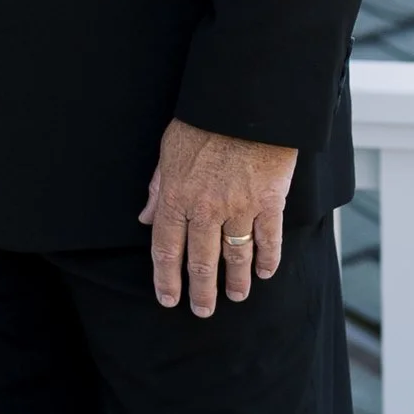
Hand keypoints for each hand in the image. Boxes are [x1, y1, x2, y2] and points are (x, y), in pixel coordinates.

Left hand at [140, 120, 297, 315]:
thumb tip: (144, 217)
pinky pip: (268, 239)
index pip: (165, 248)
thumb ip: (158, 188)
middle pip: (200, 262)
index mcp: (176, 197)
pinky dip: (267, 259)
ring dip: (235, 281)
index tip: (168, 298)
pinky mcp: (269, 202)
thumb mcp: (168, 150)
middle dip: (200, 291)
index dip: (165, 278)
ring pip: (235, 256)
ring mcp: (239, 207)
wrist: (244, 102)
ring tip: (235, 296)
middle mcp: (206, 209)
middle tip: (202, 310)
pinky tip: (264, 273)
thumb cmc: (203, 122)